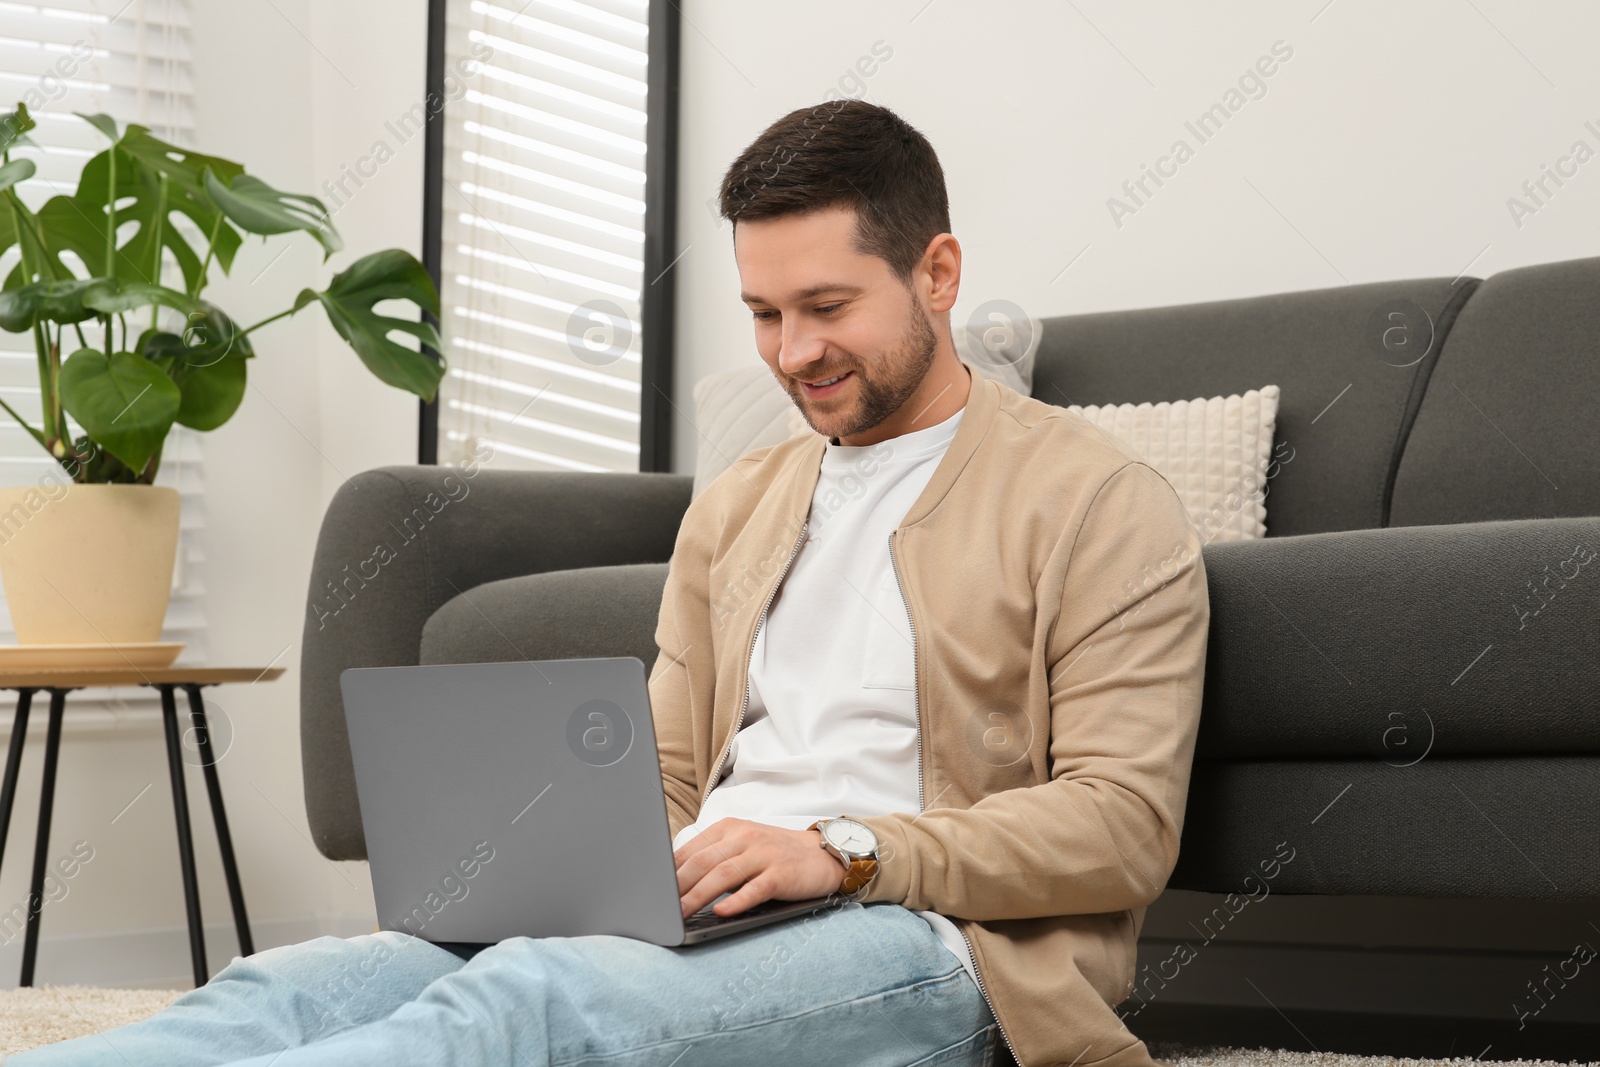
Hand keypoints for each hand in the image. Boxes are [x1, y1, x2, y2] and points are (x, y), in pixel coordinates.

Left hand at [674, 818, 844, 918]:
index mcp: (728, 828)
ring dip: (697, 897)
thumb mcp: (741, 846)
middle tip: (658, 908)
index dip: (668, 873)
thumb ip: (713, 858)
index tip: (650, 892)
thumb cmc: (775, 854)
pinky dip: (736, 901)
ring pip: (723, 875)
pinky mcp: (781, 874)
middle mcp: (744, 837)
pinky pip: (755, 888)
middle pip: (702, 862)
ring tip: (679, 914)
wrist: (823, 854)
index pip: (690, 850)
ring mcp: (763, 854)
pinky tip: (721, 912)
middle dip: (676, 887)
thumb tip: (674, 883)